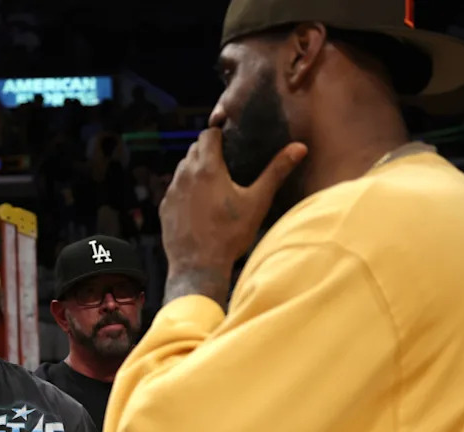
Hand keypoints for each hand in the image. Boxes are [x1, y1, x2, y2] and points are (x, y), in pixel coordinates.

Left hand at [160, 129, 306, 304]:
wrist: (198, 266)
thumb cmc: (229, 235)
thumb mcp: (257, 202)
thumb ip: (276, 172)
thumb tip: (299, 148)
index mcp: (208, 168)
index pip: (208, 134)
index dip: (218, 133)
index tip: (228, 138)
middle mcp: (185, 175)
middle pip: (193, 149)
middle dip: (207, 149)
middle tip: (224, 160)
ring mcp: (172, 191)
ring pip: (182, 168)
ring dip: (194, 168)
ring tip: (212, 181)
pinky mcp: (164, 208)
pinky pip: (174, 189)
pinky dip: (185, 189)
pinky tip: (198, 203)